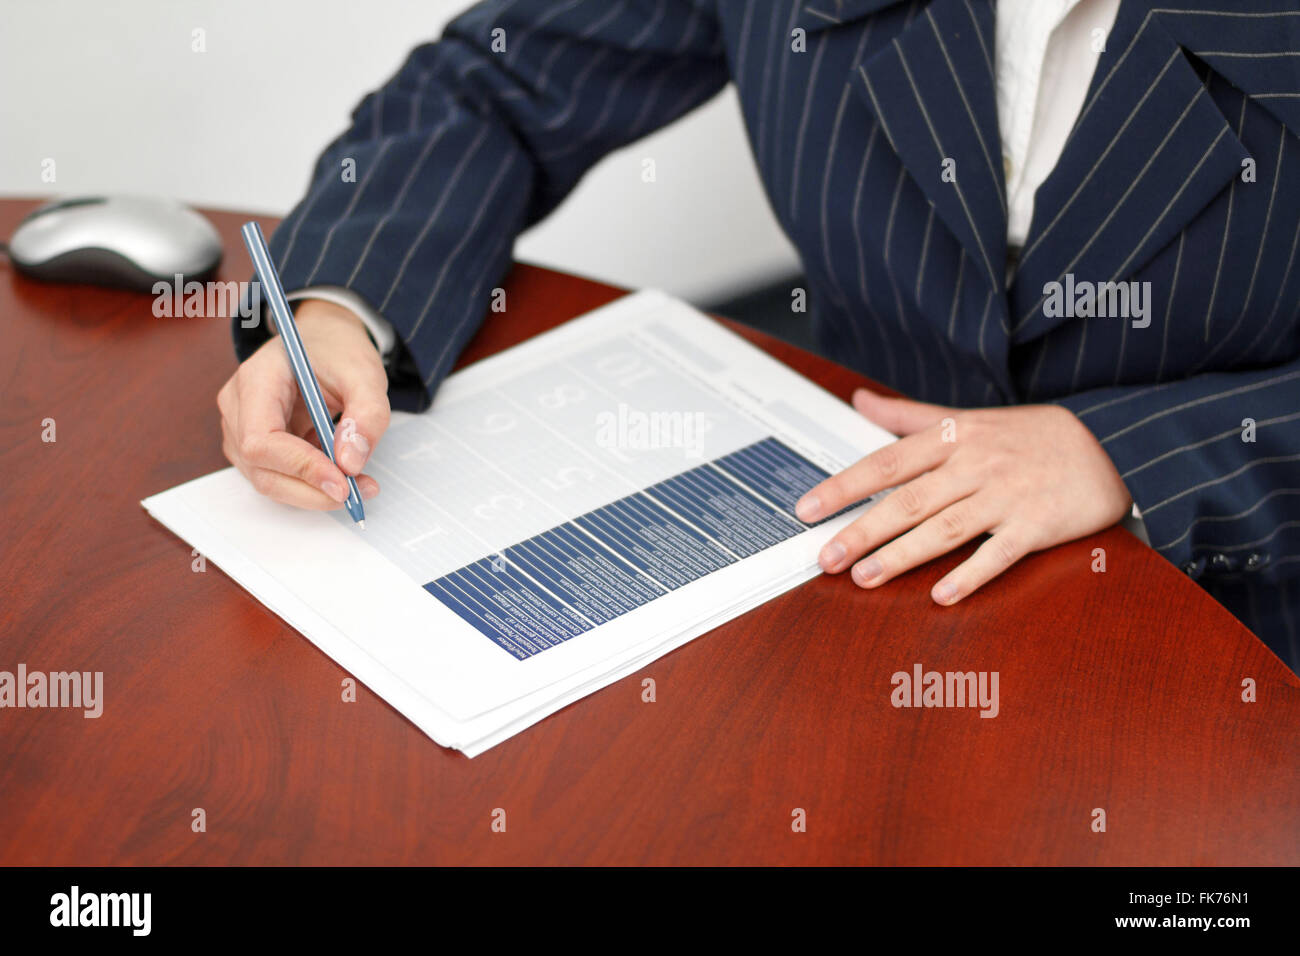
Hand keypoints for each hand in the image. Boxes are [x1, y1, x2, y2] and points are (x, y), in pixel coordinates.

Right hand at [218, 299, 388, 508]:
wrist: (324, 341)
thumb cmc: (337, 351)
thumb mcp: (365, 373)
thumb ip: (366, 415)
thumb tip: (350, 464)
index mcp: (256, 379)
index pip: (260, 440)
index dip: (300, 468)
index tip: (342, 483)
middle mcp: (238, 406)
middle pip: (260, 468)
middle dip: (312, 489)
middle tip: (360, 492)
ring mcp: (241, 428)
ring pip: (268, 479)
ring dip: (314, 492)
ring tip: (360, 484)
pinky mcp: (256, 445)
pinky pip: (278, 476)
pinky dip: (312, 485)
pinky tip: (342, 473)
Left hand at [794, 388, 1131, 603]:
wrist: (1111, 445)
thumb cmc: (1030, 436)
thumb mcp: (968, 417)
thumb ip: (909, 415)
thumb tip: (859, 399)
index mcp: (953, 438)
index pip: (886, 462)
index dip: (844, 486)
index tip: (807, 509)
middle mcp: (975, 464)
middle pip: (908, 500)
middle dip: (862, 530)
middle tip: (825, 558)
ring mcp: (1007, 495)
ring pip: (946, 528)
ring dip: (902, 555)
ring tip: (864, 578)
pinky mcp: (1039, 524)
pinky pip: (1000, 553)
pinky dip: (971, 574)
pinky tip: (940, 595)